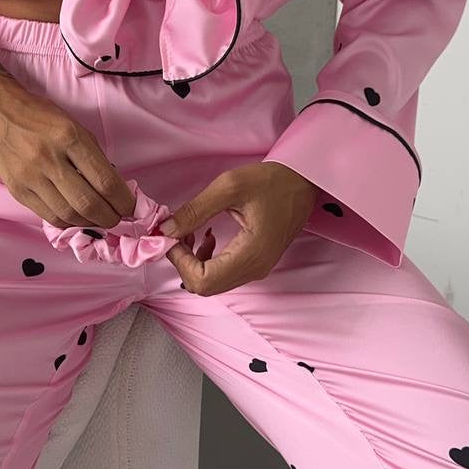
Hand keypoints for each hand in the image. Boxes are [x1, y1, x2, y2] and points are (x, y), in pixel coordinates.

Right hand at [0, 41, 136, 228]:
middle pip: (88, 203)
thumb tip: (112, 187)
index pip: (104, 180)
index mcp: (69, 137)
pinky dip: (68, 221)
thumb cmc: (39, 115)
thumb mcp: (73, 125)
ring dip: (90, 222)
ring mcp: (30, 177)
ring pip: (68, 214)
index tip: (130, 206)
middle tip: (118, 218)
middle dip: (110, 217)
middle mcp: (48, 158)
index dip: (123, 200)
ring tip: (99, 218)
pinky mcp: (17, 190)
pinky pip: (48, 215)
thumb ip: (92, 155)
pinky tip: (77, 217)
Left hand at [159, 162, 318, 294]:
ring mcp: (257, 270)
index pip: (203, 280)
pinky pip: (222, 275)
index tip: (172, 235)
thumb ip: (195, 210)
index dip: (180, 261)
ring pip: (211, 283)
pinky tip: (206, 238)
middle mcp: (255, 269)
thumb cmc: (272, 181)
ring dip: (192, 262)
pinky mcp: (255, 264)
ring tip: (190, 232)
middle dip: (183, 262)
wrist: (302, 183)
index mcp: (252, 254)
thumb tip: (166, 230)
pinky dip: (205, 261)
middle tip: (176, 234)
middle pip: (205, 286)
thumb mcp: (229, 186)